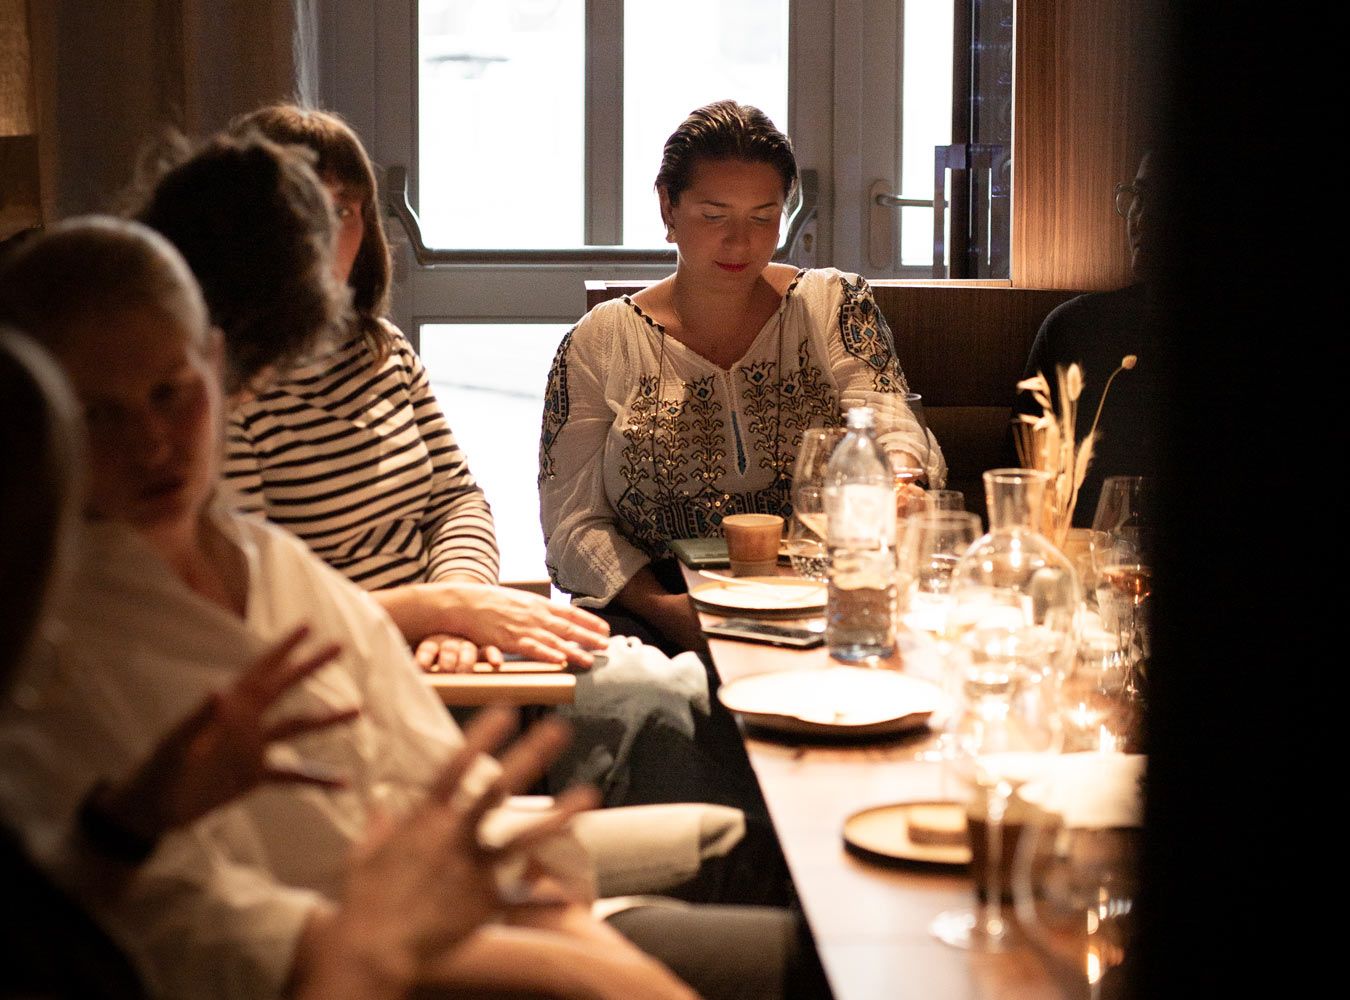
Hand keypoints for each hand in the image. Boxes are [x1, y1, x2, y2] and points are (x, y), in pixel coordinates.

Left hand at [93, 626, 354, 842]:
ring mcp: (252, 749)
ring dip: (326, 720)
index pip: (261, 672)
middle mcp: (245, 722)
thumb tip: (218, 689)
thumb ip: (198, 719)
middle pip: (284, 688)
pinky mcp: (254, 776)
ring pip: (296, 728)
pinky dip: (317, 778)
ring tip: (357, 710)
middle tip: (338, 646)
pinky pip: (293, 775)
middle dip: (309, 666)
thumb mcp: (176, 746)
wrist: (152, 811)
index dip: (282, 648)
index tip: (306, 626)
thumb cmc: (159, 773)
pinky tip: (343, 783)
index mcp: (229, 709)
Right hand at [323, 708, 598, 985]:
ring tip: (590, 795)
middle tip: (559, 728)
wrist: (373, 950)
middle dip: (530, 755)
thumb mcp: (364, 856)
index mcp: (424, 819)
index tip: (507, 711)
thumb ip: (379, 828)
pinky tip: (575, 894)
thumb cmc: (364, 901)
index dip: (482, 736)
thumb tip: (381, 807)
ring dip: (558, 815)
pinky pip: (522, 896)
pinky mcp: (482, 902)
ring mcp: (472, 868)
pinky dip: (547, 896)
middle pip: (497, 787)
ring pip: (523, 836)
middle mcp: (453, 836)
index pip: (456, 766)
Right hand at [410, 583, 609, 667]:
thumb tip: (551, 616)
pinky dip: (547, 654)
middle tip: (607, 646)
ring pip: (554, 640)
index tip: (605, 629)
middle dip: (589, 637)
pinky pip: (532, 648)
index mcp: (538, 603)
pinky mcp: (509, 639)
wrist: (464, 602)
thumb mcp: (518, 600)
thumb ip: (535, 609)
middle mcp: (534, 614)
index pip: (569, 612)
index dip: (589, 621)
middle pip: (567, 627)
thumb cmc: (489, 603)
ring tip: (590, 659)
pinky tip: (560, 661)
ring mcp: (523, 626)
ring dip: (574, 650)